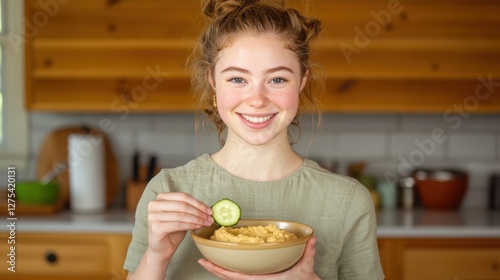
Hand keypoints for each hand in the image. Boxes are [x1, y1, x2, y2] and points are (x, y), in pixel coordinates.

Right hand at [147, 192, 212, 260]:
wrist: (161, 248)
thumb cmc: (172, 231)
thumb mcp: (181, 216)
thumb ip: (190, 209)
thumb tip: (207, 208)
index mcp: (161, 197)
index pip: (183, 196)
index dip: (198, 203)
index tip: (209, 210)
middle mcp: (155, 204)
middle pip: (183, 205)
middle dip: (199, 212)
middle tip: (210, 218)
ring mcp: (153, 216)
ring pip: (181, 215)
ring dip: (197, 219)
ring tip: (206, 223)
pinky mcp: (155, 227)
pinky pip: (178, 224)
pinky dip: (190, 225)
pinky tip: (198, 227)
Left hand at [198, 236, 319, 279]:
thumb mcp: (306, 267)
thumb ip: (308, 252)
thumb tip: (312, 238)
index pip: (237, 277)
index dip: (221, 270)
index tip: (207, 263)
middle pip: (229, 278)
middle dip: (214, 269)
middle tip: (200, 260)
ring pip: (233, 278)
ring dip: (220, 270)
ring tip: (207, 260)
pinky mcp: (259, 279)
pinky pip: (240, 276)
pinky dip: (230, 270)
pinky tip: (225, 263)